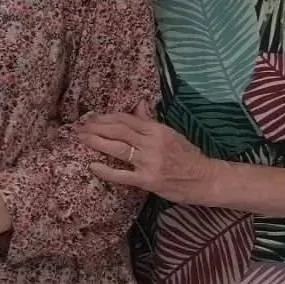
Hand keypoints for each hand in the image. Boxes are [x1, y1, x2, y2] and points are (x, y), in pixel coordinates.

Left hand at [75, 102, 217, 203]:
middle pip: (118, 130)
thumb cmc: (188, 156)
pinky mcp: (148, 180)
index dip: (106, 117)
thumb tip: (138, 104)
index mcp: (157, 129)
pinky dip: (107, 170)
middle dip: (96, 127)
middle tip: (79, 127)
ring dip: (97, 142)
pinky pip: (123, 174)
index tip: (91, 118)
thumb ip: (151, 121)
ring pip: (118, 148)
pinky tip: (93, 166)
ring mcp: (149, 161)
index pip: (126, 119)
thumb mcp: (171, 134)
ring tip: (81, 139)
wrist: (205, 179)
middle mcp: (152, 142)